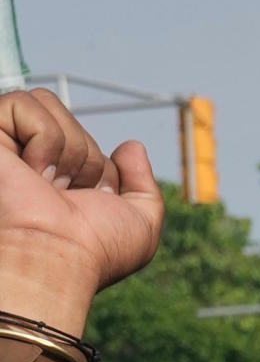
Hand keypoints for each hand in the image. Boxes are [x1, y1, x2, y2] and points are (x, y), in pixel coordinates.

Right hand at [0, 89, 163, 333]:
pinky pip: (25, 105)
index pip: (84, 139)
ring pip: (46, 102)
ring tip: (50, 183)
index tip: (90, 200)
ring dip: (66, 149)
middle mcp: (26, 158)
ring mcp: (3, 143)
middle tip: (67, 192)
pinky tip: (34, 173)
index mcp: (55, 176)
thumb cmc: (94, 251)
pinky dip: (43, 140)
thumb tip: (131, 146)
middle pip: (66, 114)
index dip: (99, 168)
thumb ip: (144, 186)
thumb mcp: (140, 224)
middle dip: (84, 155)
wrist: (59, 259)